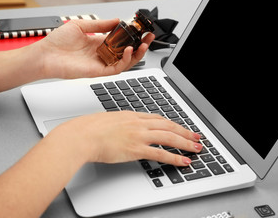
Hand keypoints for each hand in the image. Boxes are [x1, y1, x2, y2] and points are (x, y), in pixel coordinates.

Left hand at [36, 19, 154, 78]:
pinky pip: (117, 68)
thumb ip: (100, 24)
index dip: (132, 36)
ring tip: (144, 44)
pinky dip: (126, 61)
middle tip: (149, 37)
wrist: (45, 55)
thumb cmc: (57, 42)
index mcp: (98, 42)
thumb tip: (116, 20)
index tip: (140, 29)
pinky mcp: (99, 72)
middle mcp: (102, 54)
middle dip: (140, 45)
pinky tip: (129, 51)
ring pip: (125, 62)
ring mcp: (101, 63)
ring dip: (137, 54)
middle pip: (126, 52)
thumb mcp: (81, 25)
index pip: (120, 40)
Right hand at [47, 111, 201, 166]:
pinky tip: (183, 161)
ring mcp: (139, 135)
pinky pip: (161, 153)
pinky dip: (174, 157)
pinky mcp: (136, 148)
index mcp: (132, 115)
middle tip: (196, 136)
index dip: (172, 123)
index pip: (158, 118)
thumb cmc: (89, 128)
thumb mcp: (109, 121)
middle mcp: (139, 123)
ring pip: (169, 137)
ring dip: (185, 143)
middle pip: (168, 126)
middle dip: (185, 131)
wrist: (81, 135)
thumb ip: (121, 124)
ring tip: (196, 148)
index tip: (180, 127)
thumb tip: (124, 129)